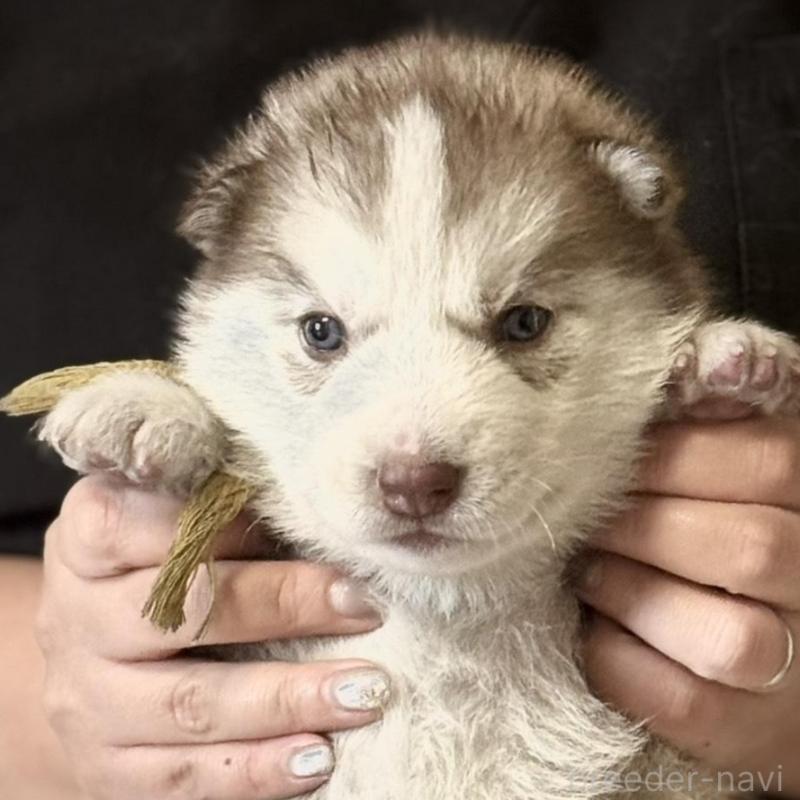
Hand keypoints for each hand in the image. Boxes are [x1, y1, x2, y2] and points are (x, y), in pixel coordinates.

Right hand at [36, 474, 385, 799]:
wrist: (83, 657)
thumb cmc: (149, 566)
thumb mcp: (163, 518)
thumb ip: (220, 507)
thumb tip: (320, 511)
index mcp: (86, 539)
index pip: (145, 524)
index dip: (225, 526)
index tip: (307, 527)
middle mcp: (75, 618)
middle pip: (179, 612)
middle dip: (284, 607)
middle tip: (364, 607)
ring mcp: (85, 700)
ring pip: (191, 704)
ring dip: (287, 699)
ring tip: (363, 691)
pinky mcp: (105, 768)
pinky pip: (184, 779)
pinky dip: (258, 770)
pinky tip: (319, 757)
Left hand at [578, 417, 799, 793]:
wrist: (758, 655)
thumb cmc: (718, 530)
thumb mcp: (732, 464)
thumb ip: (720, 417)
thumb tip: (704, 360)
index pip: (766, 462)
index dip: (671, 458)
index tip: (607, 459)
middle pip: (745, 548)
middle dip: (640, 527)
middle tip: (588, 520)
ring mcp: (793, 670)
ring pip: (725, 638)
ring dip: (632, 596)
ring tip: (588, 574)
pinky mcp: (748, 733)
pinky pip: (681, 703)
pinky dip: (618, 662)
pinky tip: (593, 630)